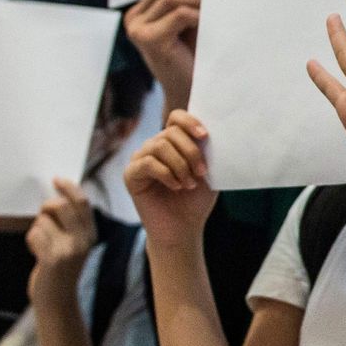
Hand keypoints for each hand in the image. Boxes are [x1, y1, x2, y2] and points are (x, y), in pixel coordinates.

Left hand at [27, 179, 97, 300]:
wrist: (57, 300)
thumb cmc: (59, 269)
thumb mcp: (72, 244)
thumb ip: (69, 223)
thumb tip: (55, 197)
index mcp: (91, 233)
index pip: (82, 202)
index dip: (69, 187)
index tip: (56, 179)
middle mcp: (84, 240)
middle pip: (60, 205)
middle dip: (46, 208)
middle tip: (43, 219)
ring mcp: (70, 249)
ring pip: (42, 221)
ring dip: (36, 230)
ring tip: (42, 246)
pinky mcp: (53, 258)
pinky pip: (35, 234)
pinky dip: (31, 241)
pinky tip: (37, 254)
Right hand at [124, 0, 203, 109]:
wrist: (194, 95)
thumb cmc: (199, 57)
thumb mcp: (194, 20)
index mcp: (143, 10)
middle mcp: (134, 18)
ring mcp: (138, 29)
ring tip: (220, 4)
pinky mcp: (148, 40)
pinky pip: (179, 13)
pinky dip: (200, 13)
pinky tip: (212, 22)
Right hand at [124, 110, 217, 246]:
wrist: (184, 228)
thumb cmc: (196, 200)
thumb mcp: (209, 172)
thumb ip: (208, 151)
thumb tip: (215, 133)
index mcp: (174, 142)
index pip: (176, 117)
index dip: (190, 121)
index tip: (205, 136)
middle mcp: (155, 146)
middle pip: (170, 132)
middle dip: (190, 152)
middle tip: (202, 172)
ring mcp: (141, 159)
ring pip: (159, 145)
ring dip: (180, 164)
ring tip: (189, 184)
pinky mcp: (130, 174)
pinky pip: (147, 163)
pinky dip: (166, 174)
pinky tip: (176, 186)